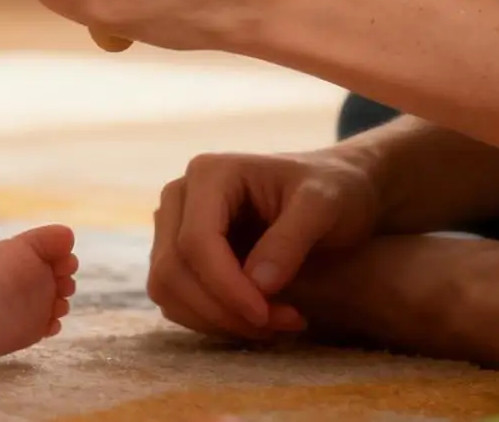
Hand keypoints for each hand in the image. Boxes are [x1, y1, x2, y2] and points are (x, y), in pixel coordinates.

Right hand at [149, 149, 382, 339]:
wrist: (331, 191)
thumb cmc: (331, 190)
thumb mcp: (324, 206)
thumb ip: (291, 240)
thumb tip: (259, 285)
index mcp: (209, 173)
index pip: (196, 242)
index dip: (226, 288)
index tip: (268, 317)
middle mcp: (180, 195)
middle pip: (172, 269)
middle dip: (222, 310)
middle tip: (279, 325)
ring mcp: (174, 224)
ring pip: (167, 288)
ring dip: (216, 320)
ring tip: (275, 323)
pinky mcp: (180, 253)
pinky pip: (176, 298)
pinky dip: (211, 320)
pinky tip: (257, 318)